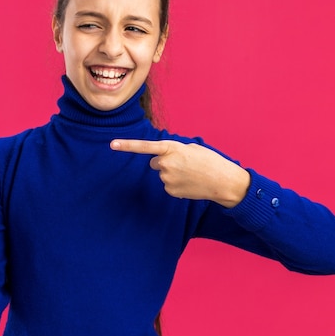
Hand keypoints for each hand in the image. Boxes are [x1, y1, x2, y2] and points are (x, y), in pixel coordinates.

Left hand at [110, 139, 249, 207]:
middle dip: (165, 162)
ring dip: (173, 173)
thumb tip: (161, 160)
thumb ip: (173, 150)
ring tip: (190, 174)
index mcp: (171, 148)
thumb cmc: (209, 161)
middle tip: (183, 164)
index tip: (111, 144)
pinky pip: (168, 185)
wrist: (222, 181)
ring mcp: (167, 178)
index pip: (144, 146)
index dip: (127, 145)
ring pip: (162, 174)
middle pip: (154, 163)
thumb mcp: (191, 148)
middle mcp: (166, 163)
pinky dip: (177, 184)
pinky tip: (190, 183)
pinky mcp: (170, 191)